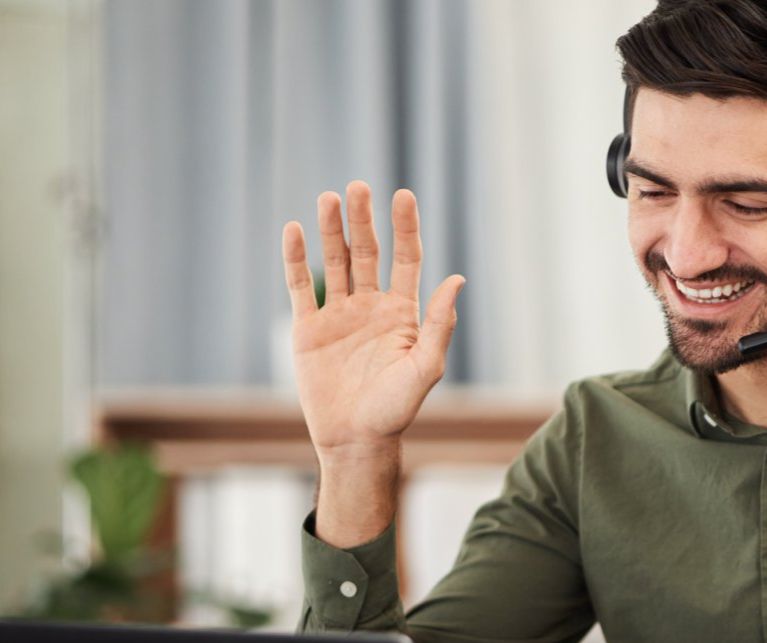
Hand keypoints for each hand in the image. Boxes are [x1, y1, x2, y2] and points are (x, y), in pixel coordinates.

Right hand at [281, 181, 464, 457]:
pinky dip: (296, 260)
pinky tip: (293, 231)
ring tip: (328, 199)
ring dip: (330, 231)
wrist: (354, 440)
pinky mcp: (308, 328)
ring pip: (334, 262)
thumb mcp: (424, 368)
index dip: (404, 228)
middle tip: (358, 187)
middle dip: (363, 220)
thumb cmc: (395, 410)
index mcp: (402, 312)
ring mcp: (339, 315)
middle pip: (367, 252)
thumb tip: (456, 280)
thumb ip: (438, 325)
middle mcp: (371, 306)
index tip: (403, 195)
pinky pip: (301, 288)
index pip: (405, 258)